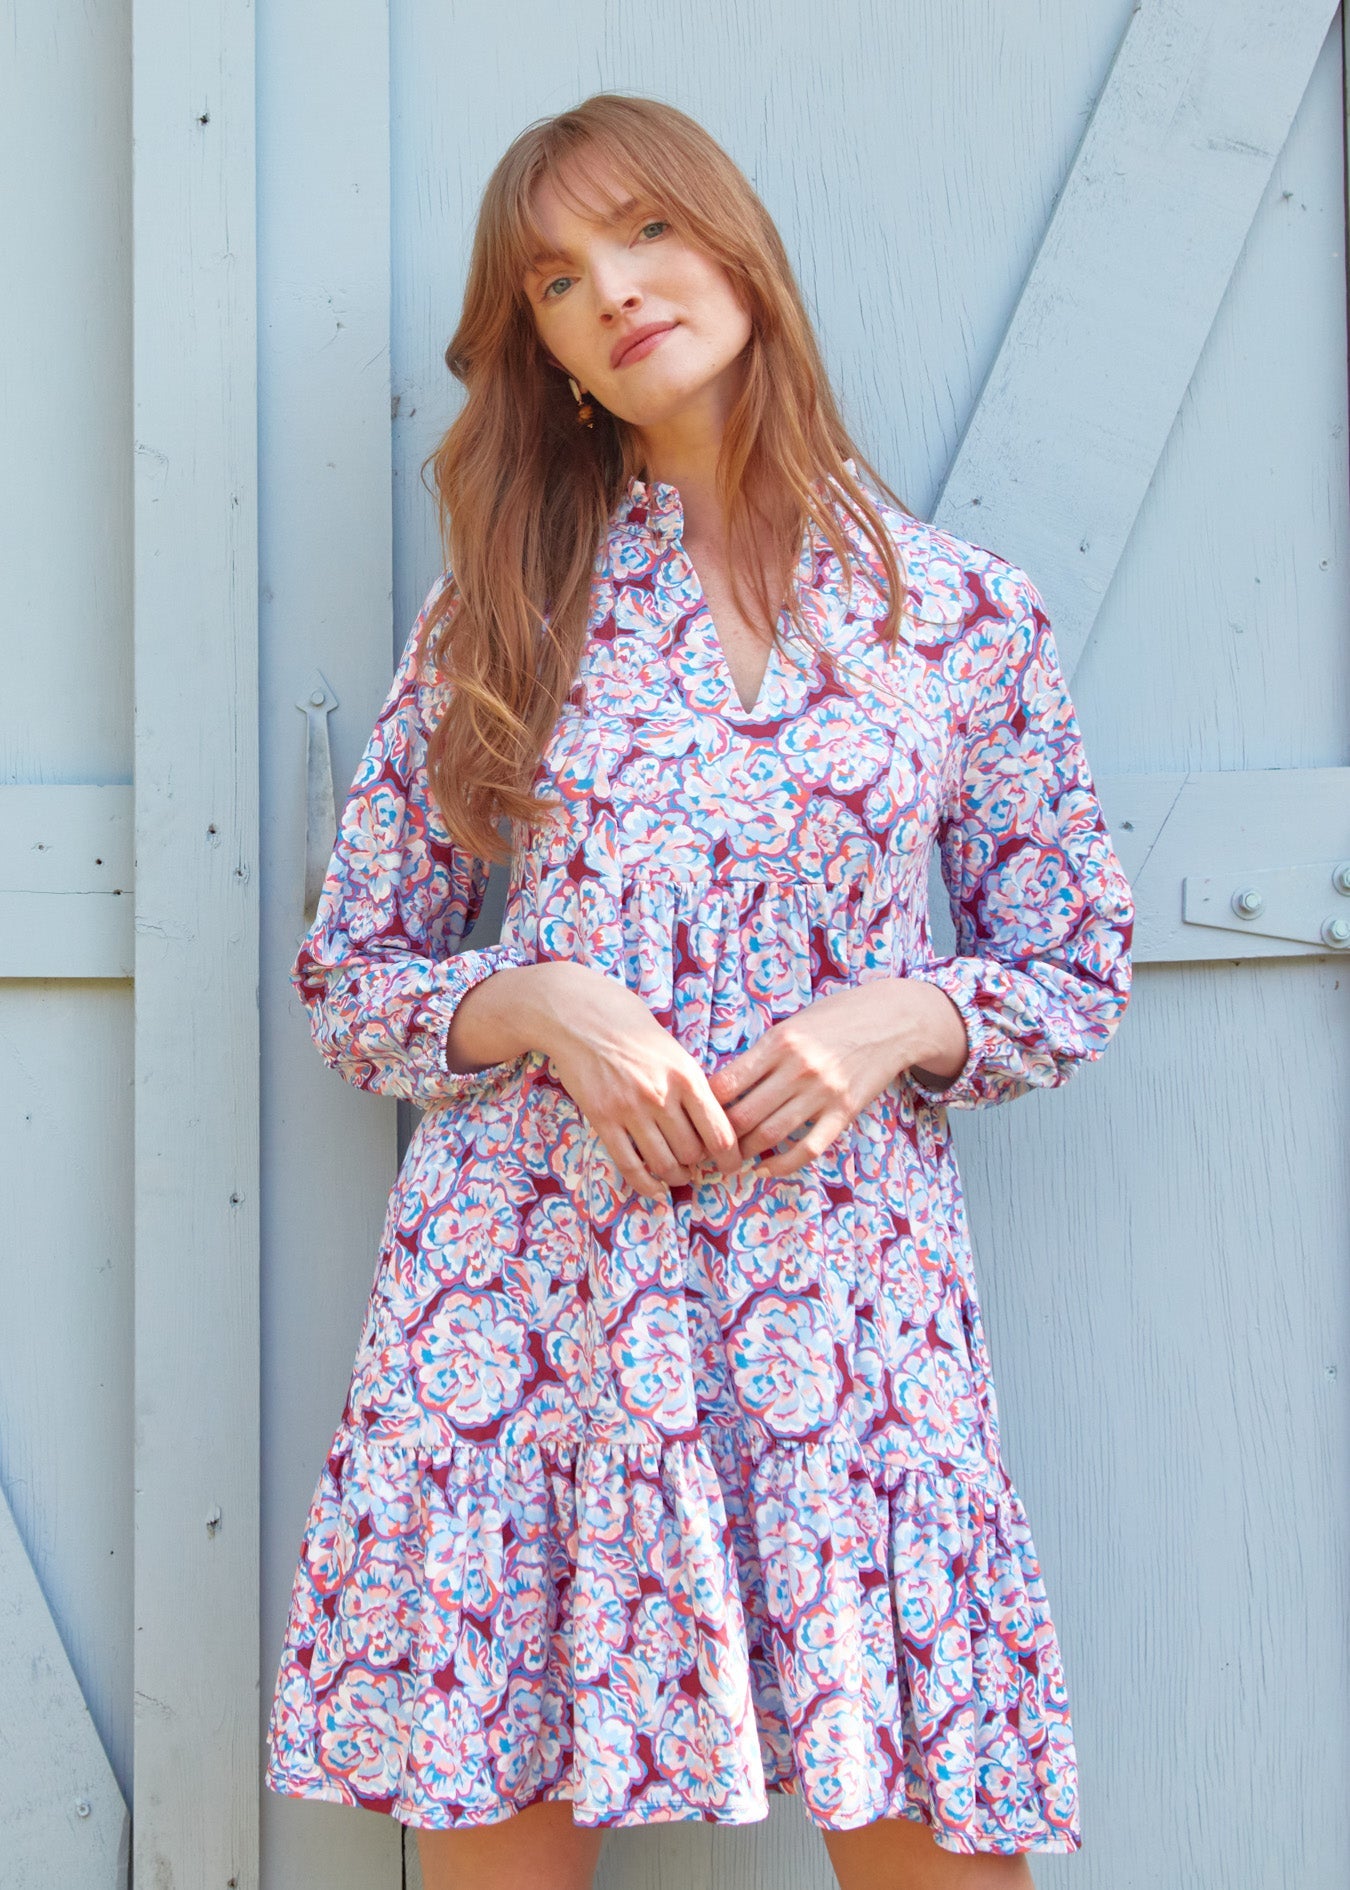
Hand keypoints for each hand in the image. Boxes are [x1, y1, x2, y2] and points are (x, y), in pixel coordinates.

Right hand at [447, 960, 741, 1198]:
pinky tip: (655, 1189)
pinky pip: (629, 1165)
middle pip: (693, 1153)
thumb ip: (692, 1084)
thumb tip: (714, 1123)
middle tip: (699, 1165)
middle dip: (699, 1165)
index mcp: (687, 1076)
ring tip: (678, 1174)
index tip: (732, 1166)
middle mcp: (661, 1096)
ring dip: (675, 1176)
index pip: (721, 1133)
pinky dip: (646, 1185)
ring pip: (664, 1163)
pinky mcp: (603, 1119)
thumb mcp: (673, 1049)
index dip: (731, 1158)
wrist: (579, 1015)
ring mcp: (630, 1110)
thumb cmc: (630, 1027)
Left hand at [706, 978, 968, 1176]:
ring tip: (731, 1160)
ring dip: (745, 1154)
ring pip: (770, 1134)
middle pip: (743, 1115)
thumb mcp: (793, 1023)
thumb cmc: (836, 1017)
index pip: (727, 1083)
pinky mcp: (844, 1111)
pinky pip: (808, 1148)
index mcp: (779, 1041)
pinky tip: (766, 1170)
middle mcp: (798, 1068)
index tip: (696, 1116)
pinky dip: (782, 1165)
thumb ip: (763, 1053)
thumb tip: (723, 1086)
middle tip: (707, 1148)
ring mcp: (823, 1092)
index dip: (705, 1106)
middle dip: (720, 1138)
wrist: (893, 1020)